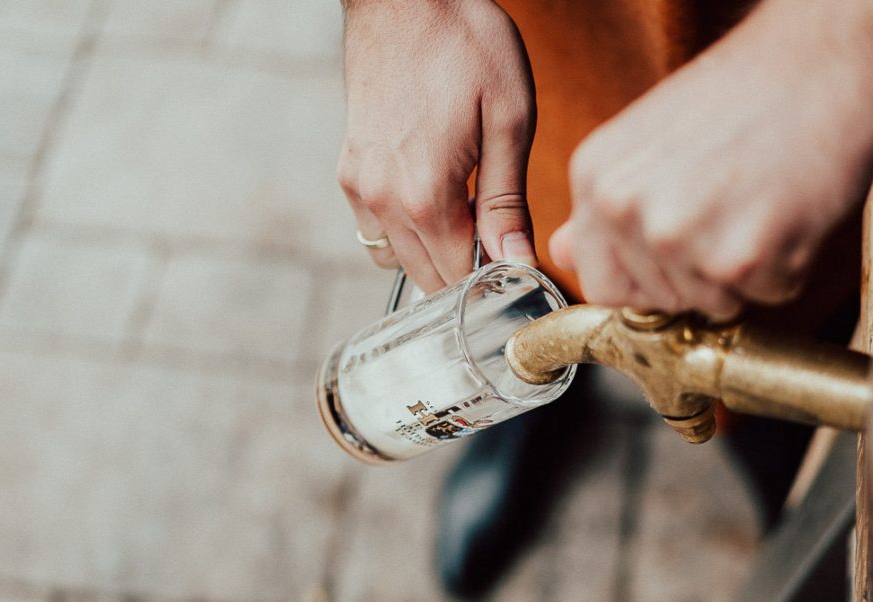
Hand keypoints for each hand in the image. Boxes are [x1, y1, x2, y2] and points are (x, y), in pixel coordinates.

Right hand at [338, 0, 537, 291]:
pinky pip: (375, 231)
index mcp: (426, 195)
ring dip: (435, 258)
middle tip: (505, 253)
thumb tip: (517, 264)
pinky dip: (406, 234)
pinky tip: (436, 205)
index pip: (462, 280)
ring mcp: (359, 187)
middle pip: (429, 279)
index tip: (524, 277)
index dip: (497, 287)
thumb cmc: (465, 43)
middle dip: (468, 280)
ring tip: (471, 227)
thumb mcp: (508, 120)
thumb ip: (508, 202)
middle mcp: (383, 200)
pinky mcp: (348, 170)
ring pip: (399, 260)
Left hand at [549, 0, 872, 317]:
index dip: (648, 281)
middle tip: (736, 205)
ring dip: (748, 270)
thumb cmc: (749, 92)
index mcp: (595, 177)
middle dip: (702, 274)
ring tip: (762, 201)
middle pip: (660, 302)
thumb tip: (561, 251)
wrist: (828, 56)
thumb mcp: (653, 139)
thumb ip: (606, 206)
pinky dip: (790, 265)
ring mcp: (679, 236)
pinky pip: (768, 295)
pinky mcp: (740, 257)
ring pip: (715, 304)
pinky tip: (791, 208)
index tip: (680, 253)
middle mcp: (625, 209)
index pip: (601, 284)